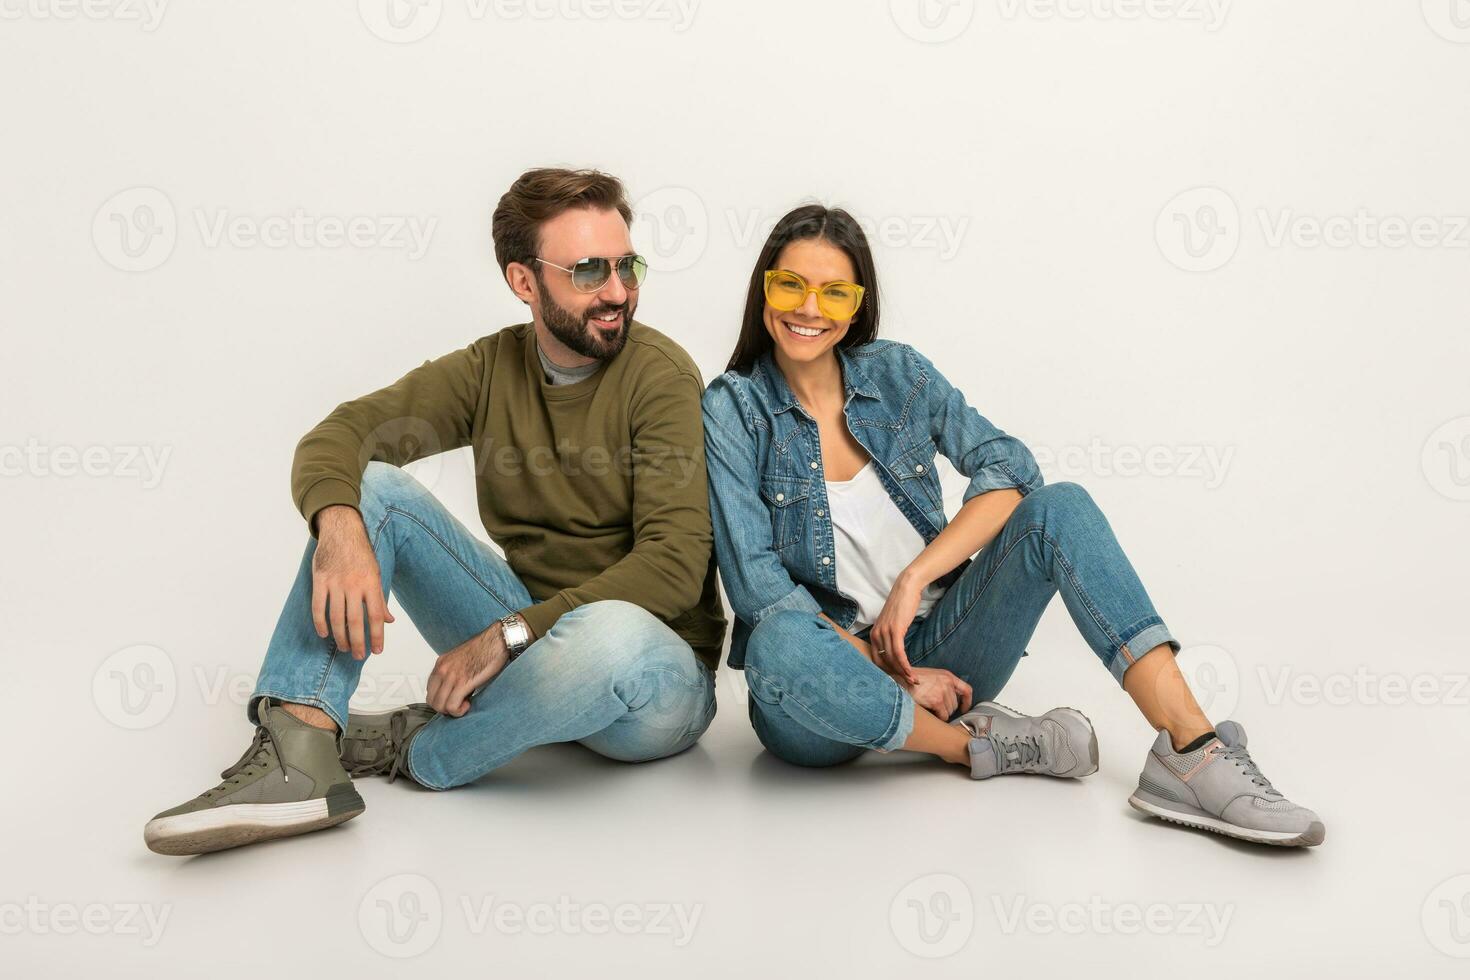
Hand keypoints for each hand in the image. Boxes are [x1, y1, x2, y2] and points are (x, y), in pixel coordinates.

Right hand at [311, 504, 394, 658]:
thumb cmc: (361, 555)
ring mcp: (335, 583)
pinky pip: (318, 606)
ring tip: (345, 648)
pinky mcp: (319, 580)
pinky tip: (324, 634)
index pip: (375, 616)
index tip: (377, 651)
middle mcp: (354, 585)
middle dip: (358, 642)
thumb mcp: (376, 573)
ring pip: (336, 617)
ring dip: (340, 636)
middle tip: (359, 656)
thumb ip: (380, 599)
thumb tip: (389, 621)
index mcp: (371, 583)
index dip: (376, 635)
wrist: (341, 531)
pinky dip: (320, 623)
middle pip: (354, 621)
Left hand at [427, 623, 510, 717]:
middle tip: (459, 705)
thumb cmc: (485, 649)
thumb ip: (454, 672)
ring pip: (439, 706)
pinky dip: (459, 711)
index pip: (429, 690)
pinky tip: (468, 704)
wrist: (498, 641)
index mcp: (441, 663)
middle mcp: (443, 669)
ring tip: (465, 704)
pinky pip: (451, 706)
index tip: (452, 700)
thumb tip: (454, 689)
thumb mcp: (461, 659)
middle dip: (444, 708)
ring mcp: (451, 676)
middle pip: (431, 700)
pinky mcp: (463, 682)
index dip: (440, 700)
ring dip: (452, 711)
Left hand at [868, 571, 925, 685]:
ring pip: (892, 660)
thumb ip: (891, 636)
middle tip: (908, 683)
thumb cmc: (902, 605)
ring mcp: (884, 633)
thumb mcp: (892, 623)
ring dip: (903, 673)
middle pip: (884, 662)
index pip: (877, 660)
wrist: (906, 588)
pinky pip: (899, 654)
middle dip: (896, 675)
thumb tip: (896, 652)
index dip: (887, 672)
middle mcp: (876, 634)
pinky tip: (911, 673)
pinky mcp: (895, 631)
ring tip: (913, 681)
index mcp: (873, 634)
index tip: (898, 679)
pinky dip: (905, 665)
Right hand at [904, 667, 972, 720]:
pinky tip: (929, 712)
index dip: (967, 702)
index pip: (967, 690)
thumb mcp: (931, 676)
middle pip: (955, 704)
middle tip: (935, 709)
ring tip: (929, 707)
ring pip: (949, 711)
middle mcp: (948, 682)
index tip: (963, 709)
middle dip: (946, 709)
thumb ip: (942, 684)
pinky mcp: (937, 701)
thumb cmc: (912, 679)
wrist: (900, 680)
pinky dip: (937, 717)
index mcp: (948, 676)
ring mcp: (943, 691)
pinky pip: (943, 716)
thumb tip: (950, 699)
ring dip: (941, 713)